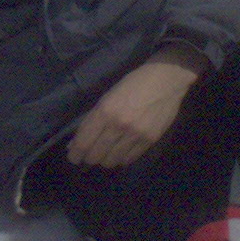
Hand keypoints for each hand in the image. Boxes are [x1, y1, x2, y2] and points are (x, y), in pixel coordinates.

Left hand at [67, 45, 206, 167]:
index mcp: (105, 111)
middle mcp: (119, 126)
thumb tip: (76, 142)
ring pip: (111, 161)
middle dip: (89, 157)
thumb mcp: (108, 96)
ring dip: (105, 159)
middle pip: (96, 156)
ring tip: (106, 152)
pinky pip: (128, 159)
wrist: (166, 80)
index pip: (84, 142)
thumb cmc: (133, 83)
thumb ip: (92, 119)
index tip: (73, 158)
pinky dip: (121, 158)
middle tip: (90, 154)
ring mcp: (135, 135)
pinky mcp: (150, 140)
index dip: (75, 154)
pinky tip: (121, 150)